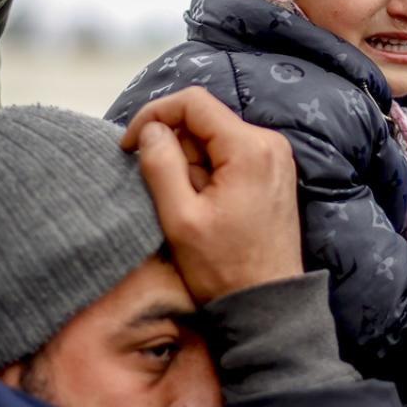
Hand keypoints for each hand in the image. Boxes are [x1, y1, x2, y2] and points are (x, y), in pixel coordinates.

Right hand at [121, 87, 302, 304]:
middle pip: (204, 121)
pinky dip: (208, 173)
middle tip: (165, 192)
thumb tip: (151, 130)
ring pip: (215, 139)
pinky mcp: (273, 174)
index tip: (130, 145)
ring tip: (189, 207)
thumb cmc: (223, 267)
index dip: (154, 115)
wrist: (267, 304)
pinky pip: (230, 156)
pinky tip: (205, 206)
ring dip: (190, 164)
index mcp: (249, 147)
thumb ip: (161, 165)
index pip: (193, 102)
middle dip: (175, 149)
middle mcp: (269, 143)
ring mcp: (275, 158)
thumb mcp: (180, 218)